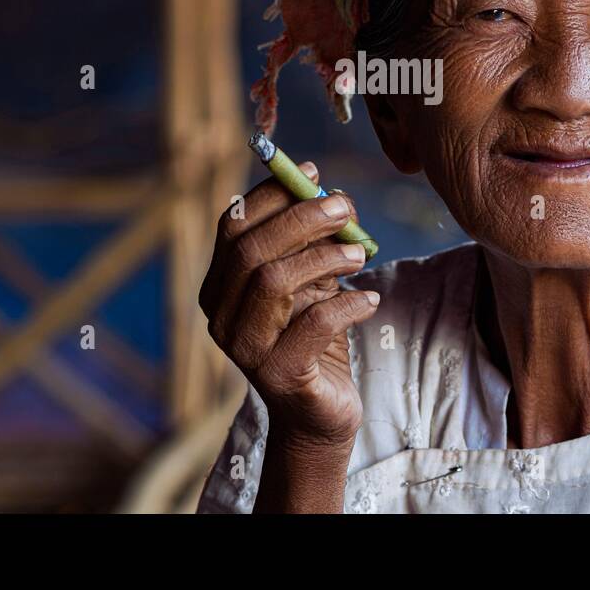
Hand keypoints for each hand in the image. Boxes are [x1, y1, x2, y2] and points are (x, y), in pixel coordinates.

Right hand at [199, 162, 378, 446]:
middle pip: (251, 250)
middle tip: (346, 207)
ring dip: (325, 257)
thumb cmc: (313, 339)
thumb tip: (327, 192)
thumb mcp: (310, 283)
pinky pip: (313, 324)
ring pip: (275, 282)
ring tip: (362, 255)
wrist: (318, 415)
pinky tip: (370, 301)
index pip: (233, 226)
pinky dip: (348, 303)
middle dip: (302, 219)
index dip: (271, 195)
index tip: (312, 174)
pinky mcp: (278, 376)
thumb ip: (310, 244)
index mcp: (219, 287)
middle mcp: (220, 317)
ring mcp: (244, 350)